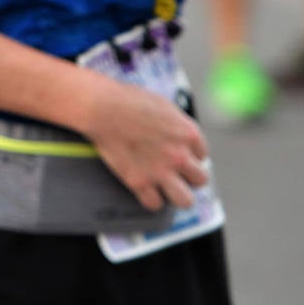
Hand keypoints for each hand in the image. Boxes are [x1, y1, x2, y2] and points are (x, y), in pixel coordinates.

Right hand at [84, 79, 208, 211]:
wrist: (101, 108)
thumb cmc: (127, 100)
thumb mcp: (163, 104)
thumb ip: (176, 123)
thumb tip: (178, 132)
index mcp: (189, 134)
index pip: (202, 155)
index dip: (188, 154)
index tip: (176, 153)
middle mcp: (180, 156)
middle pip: (200, 180)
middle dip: (187, 176)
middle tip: (173, 172)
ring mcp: (160, 171)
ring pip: (185, 200)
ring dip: (176, 195)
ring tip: (164, 188)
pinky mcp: (139, 182)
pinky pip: (154, 204)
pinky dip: (149, 199)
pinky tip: (144, 191)